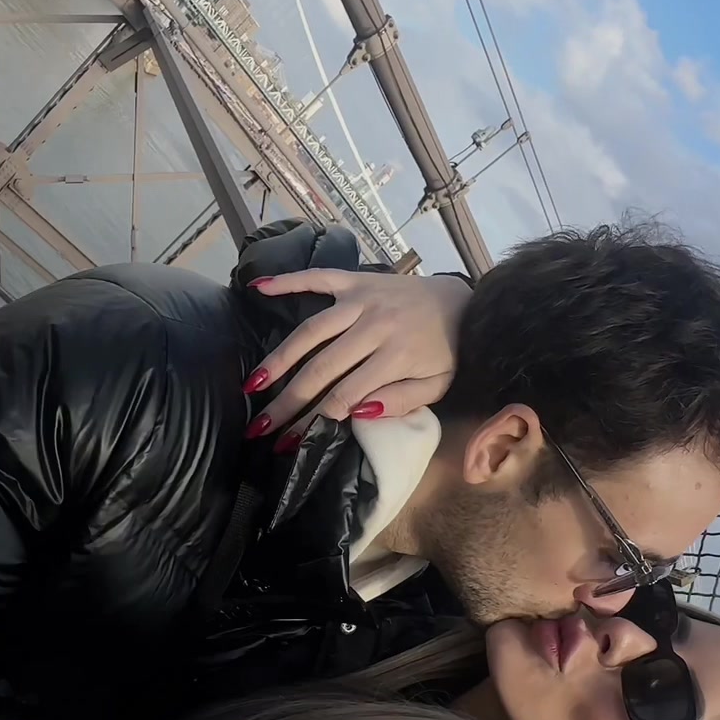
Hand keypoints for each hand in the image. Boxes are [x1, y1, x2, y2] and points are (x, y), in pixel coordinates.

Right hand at [248, 270, 469, 435]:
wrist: (465, 302)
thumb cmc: (448, 352)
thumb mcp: (436, 386)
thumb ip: (401, 401)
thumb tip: (358, 412)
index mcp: (396, 356)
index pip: (346, 394)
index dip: (316, 420)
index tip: (291, 442)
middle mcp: (375, 325)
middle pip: (322, 368)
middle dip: (288, 401)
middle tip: (261, 426)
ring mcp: (363, 299)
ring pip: (311, 330)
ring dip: (279, 357)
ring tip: (254, 384)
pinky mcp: (356, 280)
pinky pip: (318, 277)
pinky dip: (288, 280)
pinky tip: (259, 287)